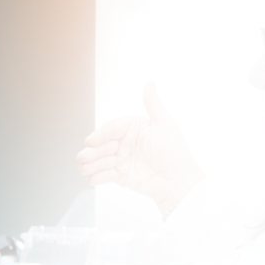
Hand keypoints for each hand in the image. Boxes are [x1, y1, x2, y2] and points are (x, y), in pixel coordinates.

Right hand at [76, 85, 202, 213]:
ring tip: (85, 169)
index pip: (112, 128)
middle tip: (86, 157)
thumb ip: (153, 104)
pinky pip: (104, 176)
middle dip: (92, 152)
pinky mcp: (121, 176)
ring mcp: (122, 160)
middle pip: (101, 145)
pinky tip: (92, 179)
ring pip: (99, 161)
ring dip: (90, 165)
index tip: (91, 141)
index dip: (100, 134)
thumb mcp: (165, 124)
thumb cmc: (175, 152)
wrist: (178, 181)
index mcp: (133, 129)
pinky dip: (96, 177)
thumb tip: (149, 83)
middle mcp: (125, 143)